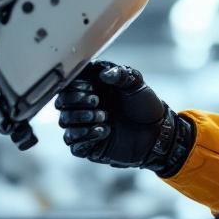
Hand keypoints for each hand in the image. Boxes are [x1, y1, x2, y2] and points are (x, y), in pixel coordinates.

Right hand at [54, 60, 192, 173]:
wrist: (158, 132)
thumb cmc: (145, 105)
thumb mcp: (136, 83)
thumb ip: (121, 74)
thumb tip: (104, 75)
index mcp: (91, 87)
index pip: (68, 84)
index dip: (75, 86)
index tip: (93, 87)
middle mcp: (84, 106)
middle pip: (61, 103)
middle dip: (76, 101)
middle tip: (97, 102)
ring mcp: (85, 126)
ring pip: (64, 122)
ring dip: (81, 118)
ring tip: (104, 117)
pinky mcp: (88, 145)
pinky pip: (72, 143)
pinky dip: (85, 136)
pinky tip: (104, 131)